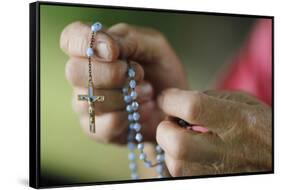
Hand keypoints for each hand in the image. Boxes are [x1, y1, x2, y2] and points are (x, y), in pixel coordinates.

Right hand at [60, 21, 186, 143]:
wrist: (174, 104)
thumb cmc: (161, 70)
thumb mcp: (153, 46)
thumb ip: (128, 40)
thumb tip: (104, 49)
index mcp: (93, 49)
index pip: (70, 38)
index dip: (84, 42)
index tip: (113, 51)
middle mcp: (83, 77)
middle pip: (74, 71)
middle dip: (112, 73)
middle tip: (139, 74)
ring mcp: (86, 104)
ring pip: (91, 100)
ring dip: (127, 96)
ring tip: (147, 93)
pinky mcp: (96, 129)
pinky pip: (105, 125)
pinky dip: (130, 116)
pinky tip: (143, 110)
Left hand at [156, 89, 271, 175]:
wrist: (276, 160)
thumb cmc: (260, 128)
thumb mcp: (242, 103)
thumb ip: (207, 99)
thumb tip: (175, 103)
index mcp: (239, 122)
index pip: (193, 108)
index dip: (171, 100)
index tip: (166, 99)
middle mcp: (230, 151)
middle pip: (178, 144)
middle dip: (165, 130)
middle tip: (171, 123)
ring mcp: (222, 174)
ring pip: (176, 165)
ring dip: (170, 149)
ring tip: (183, 139)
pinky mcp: (213, 183)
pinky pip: (182, 176)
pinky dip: (179, 162)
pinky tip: (190, 154)